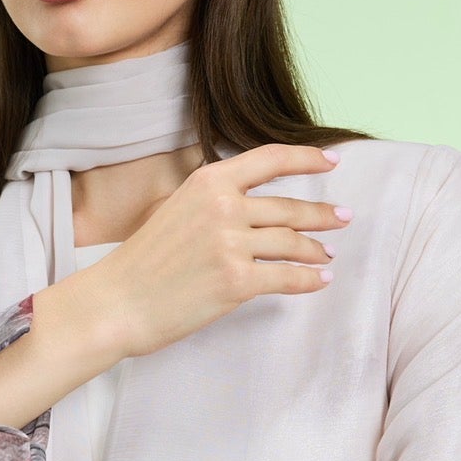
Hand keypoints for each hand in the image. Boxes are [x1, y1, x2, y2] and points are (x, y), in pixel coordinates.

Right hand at [82, 143, 349, 359]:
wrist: (117, 303)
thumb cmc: (142, 261)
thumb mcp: (174, 209)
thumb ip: (214, 199)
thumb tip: (255, 203)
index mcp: (208, 181)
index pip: (271, 159)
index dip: (307, 158)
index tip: (333, 160)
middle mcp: (223, 206)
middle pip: (289, 207)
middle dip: (322, 214)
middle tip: (343, 217)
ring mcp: (231, 244)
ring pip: (292, 243)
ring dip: (315, 250)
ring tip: (326, 255)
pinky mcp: (236, 281)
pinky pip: (286, 278)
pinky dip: (308, 280)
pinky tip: (319, 280)